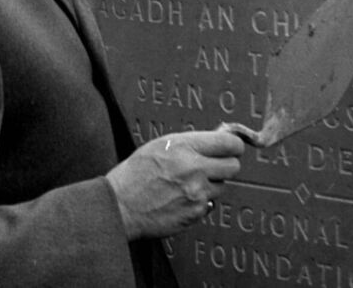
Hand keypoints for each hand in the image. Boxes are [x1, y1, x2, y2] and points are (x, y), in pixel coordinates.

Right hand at [106, 131, 243, 239]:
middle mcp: (194, 169)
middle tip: (214, 165)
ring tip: (188, 184)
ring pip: (221, 186)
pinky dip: (200, 201)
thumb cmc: (135, 174)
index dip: (233, 146)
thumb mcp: (161, 145)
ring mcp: (197, 193)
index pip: (229, 143)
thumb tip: (219, 139)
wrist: (119, 206)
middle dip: (226, 164)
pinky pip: (209, 204)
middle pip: (233, 166)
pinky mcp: (195, 213)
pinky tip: (181, 198)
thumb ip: (191, 143)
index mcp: (185, 147)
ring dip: (211, 184)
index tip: (232, 148)